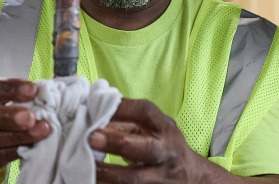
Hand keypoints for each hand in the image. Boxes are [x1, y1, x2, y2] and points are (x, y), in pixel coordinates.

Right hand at [0, 78, 49, 183]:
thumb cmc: (3, 116)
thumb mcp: (4, 101)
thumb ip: (18, 95)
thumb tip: (45, 90)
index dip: (9, 89)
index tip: (32, 90)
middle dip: (8, 116)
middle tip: (30, 117)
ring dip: (19, 136)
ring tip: (41, 130)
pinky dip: (14, 151)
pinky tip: (32, 145)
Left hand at [90, 99, 278, 183]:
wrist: (192, 178)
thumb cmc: (166, 148)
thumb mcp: (155, 129)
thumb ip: (129, 123)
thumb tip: (95, 113)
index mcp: (165, 128)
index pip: (146, 112)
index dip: (124, 107)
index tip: (100, 103)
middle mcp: (166, 151)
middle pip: (145, 147)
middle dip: (117, 141)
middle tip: (92, 136)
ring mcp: (160, 176)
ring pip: (135, 178)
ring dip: (108, 173)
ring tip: (86, 167)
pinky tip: (93, 182)